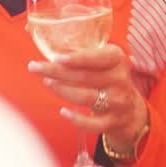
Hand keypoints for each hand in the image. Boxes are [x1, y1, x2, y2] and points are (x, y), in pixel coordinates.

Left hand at [28, 44, 148, 153]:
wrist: (130, 109)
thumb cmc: (107, 77)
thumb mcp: (102, 61)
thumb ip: (82, 52)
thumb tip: (46, 42)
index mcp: (117, 59)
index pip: (97, 58)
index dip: (77, 58)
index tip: (57, 57)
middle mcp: (119, 80)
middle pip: (85, 77)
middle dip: (56, 71)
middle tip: (34, 67)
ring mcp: (117, 102)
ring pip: (86, 97)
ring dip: (62, 90)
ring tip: (46, 82)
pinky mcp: (112, 122)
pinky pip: (93, 124)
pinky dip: (77, 119)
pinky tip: (63, 112)